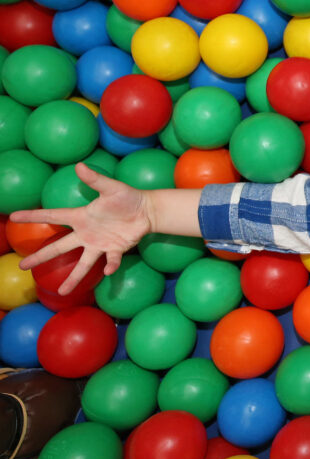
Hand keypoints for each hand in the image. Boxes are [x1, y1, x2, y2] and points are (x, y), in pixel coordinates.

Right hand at [9, 163, 153, 294]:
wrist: (146, 210)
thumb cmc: (127, 197)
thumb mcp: (111, 187)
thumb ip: (95, 179)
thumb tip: (80, 166)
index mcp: (81, 217)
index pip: (52, 215)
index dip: (33, 216)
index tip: (13, 217)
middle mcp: (86, 233)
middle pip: (59, 247)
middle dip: (41, 257)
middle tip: (22, 266)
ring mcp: (99, 244)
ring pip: (83, 264)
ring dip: (73, 277)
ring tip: (62, 292)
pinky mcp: (115, 250)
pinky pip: (111, 260)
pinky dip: (111, 266)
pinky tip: (109, 271)